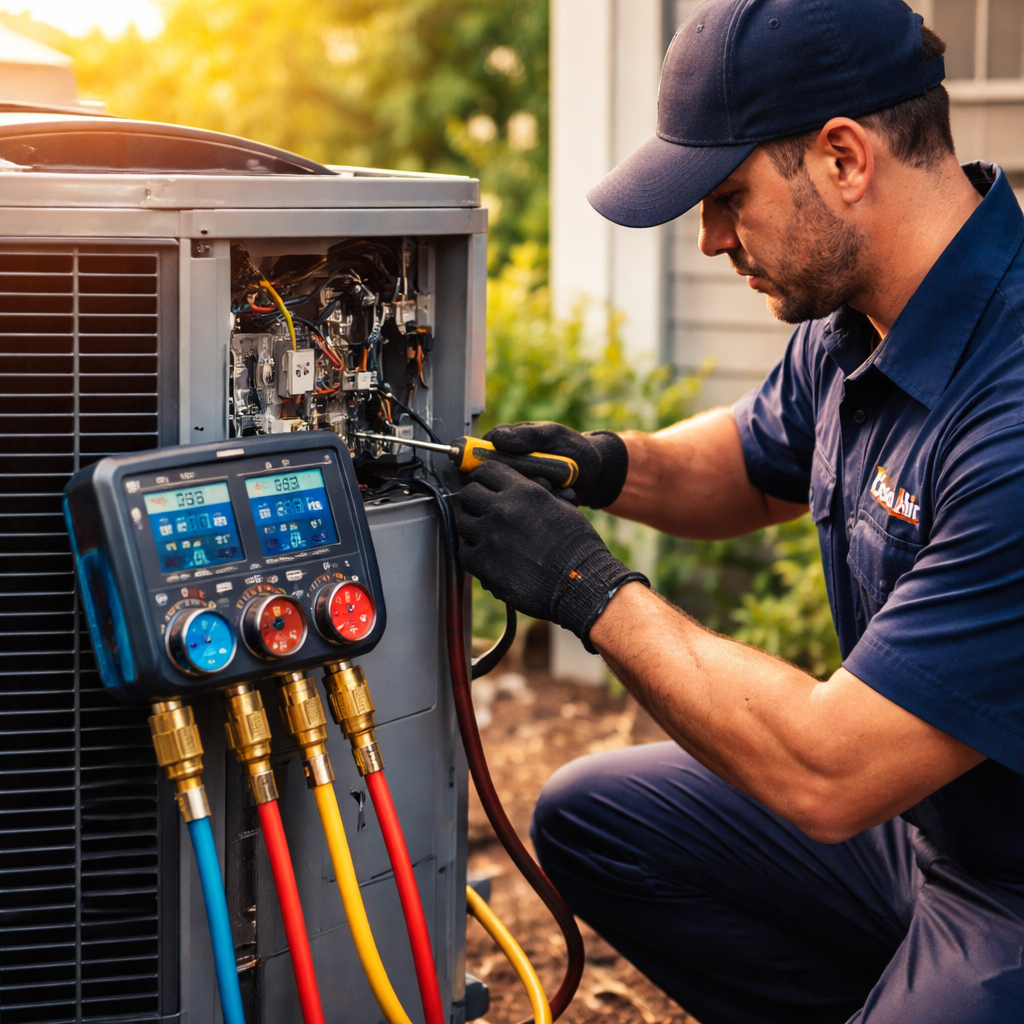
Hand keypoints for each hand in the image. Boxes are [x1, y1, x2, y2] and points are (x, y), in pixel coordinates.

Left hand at [457, 462, 647, 646]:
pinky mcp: (484, 563)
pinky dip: (473, 554)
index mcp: (523, 491)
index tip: (482, 485)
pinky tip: (488, 557)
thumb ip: (533, 495)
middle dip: (474, 500)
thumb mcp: (560, 506)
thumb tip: (516, 491)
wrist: (580, 582)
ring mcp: (490, 537)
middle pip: (468, 494)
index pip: (486, 471)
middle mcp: (502, 510)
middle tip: (482, 511)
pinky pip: (464, 553)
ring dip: (473, 528)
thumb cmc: (576, 546)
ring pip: (463, 523)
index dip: (482, 477)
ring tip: (488, 537)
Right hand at [484, 421, 628, 507]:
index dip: (486, 467)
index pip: (476, 459)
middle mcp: (503, 471)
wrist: (594, 472)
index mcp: (501, 449)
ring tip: (556, 485)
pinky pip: (529, 513)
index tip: (511, 469)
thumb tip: (496, 438)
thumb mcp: (551, 435)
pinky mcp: (527, 509)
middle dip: (520, 483)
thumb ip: (527, 436)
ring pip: (510, 500)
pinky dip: (551, 503)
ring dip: (537, 493)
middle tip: (545, 478)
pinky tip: (565, 494)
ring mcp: (514, 491)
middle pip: (490, 484)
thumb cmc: (571, 448)